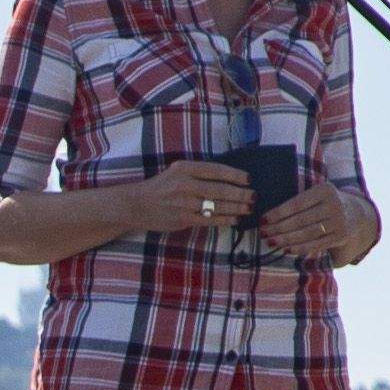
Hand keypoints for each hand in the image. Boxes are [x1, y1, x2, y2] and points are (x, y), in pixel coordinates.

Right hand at [137, 158, 259, 240]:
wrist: (135, 205)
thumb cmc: (160, 188)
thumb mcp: (176, 172)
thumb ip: (199, 173)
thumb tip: (228, 179)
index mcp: (185, 169)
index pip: (217, 170)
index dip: (235, 175)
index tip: (248, 179)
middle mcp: (185, 184)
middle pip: (221, 189)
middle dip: (241, 194)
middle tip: (253, 196)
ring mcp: (183, 203)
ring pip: (217, 205)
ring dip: (236, 208)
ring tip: (248, 208)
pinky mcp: (182, 219)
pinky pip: (209, 219)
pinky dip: (224, 220)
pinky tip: (234, 219)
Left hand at [259, 178, 367, 265]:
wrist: (354, 212)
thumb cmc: (323, 203)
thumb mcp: (315, 194)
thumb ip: (298, 202)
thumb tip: (267, 217)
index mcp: (325, 190)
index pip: (297, 204)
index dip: (278, 213)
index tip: (262, 219)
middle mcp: (334, 205)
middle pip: (301, 220)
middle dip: (279, 228)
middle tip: (263, 233)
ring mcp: (339, 222)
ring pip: (308, 233)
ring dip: (286, 239)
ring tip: (270, 241)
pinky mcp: (340, 236)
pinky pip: (316, 244)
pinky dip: (300, 248)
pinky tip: (286, 249)